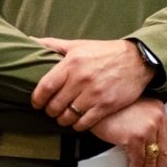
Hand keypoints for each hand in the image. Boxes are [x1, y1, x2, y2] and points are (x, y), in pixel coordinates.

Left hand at [30, 38, 155, 130]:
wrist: (138, 60)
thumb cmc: (105, 52)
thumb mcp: (78, 45)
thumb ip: (53, 44)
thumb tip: (28, 40)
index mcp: (72, 63)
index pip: (45, 88)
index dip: (37, 99)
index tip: (37, 103)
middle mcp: (81, 79)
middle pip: (54, 105)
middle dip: (50, 111)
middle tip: (53, 110)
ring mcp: (94, 94)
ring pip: (68, 116)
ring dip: (63, 120)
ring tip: (65, 116)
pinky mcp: (106, 105)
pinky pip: (84, 123)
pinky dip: (78, 125)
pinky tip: (79, 121)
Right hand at [90, 98, 166, 166]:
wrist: (98, 106)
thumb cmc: (114, 108)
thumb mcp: (137, 111)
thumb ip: (149, 125)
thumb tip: (152, 149)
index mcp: (160, 112)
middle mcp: (157, 120)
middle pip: (163, 152)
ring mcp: (147, 129)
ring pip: (151, 159)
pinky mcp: (135, 138)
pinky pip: (137, 161)